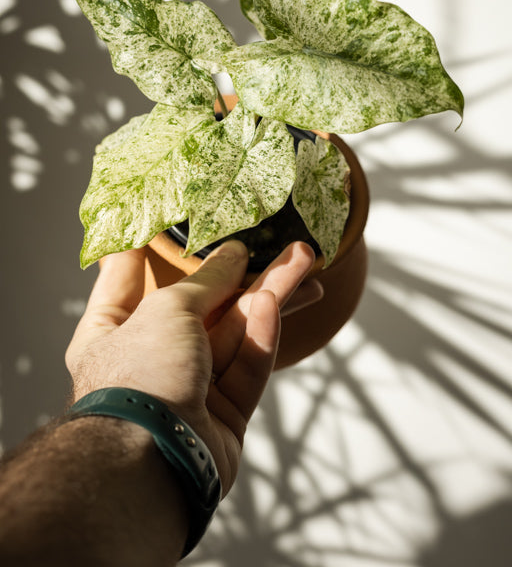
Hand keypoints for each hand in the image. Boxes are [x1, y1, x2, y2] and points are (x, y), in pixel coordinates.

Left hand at [65, 240, 317, 493]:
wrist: (153, 463)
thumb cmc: (139, 376)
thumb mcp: (168, 309)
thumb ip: (206, 281)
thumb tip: (234, 254)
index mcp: (111, 334)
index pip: (122, 286)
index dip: (140, 256)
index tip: (153, 228)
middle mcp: (149, 360)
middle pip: (203, 308)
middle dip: (243, 275)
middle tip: (277, 246)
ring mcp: (189, 391)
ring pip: (236, 334)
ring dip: (270, 295)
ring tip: (306, 260)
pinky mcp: (223, 418)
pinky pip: (246, 368)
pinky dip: (261, 337)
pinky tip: (276, 304)